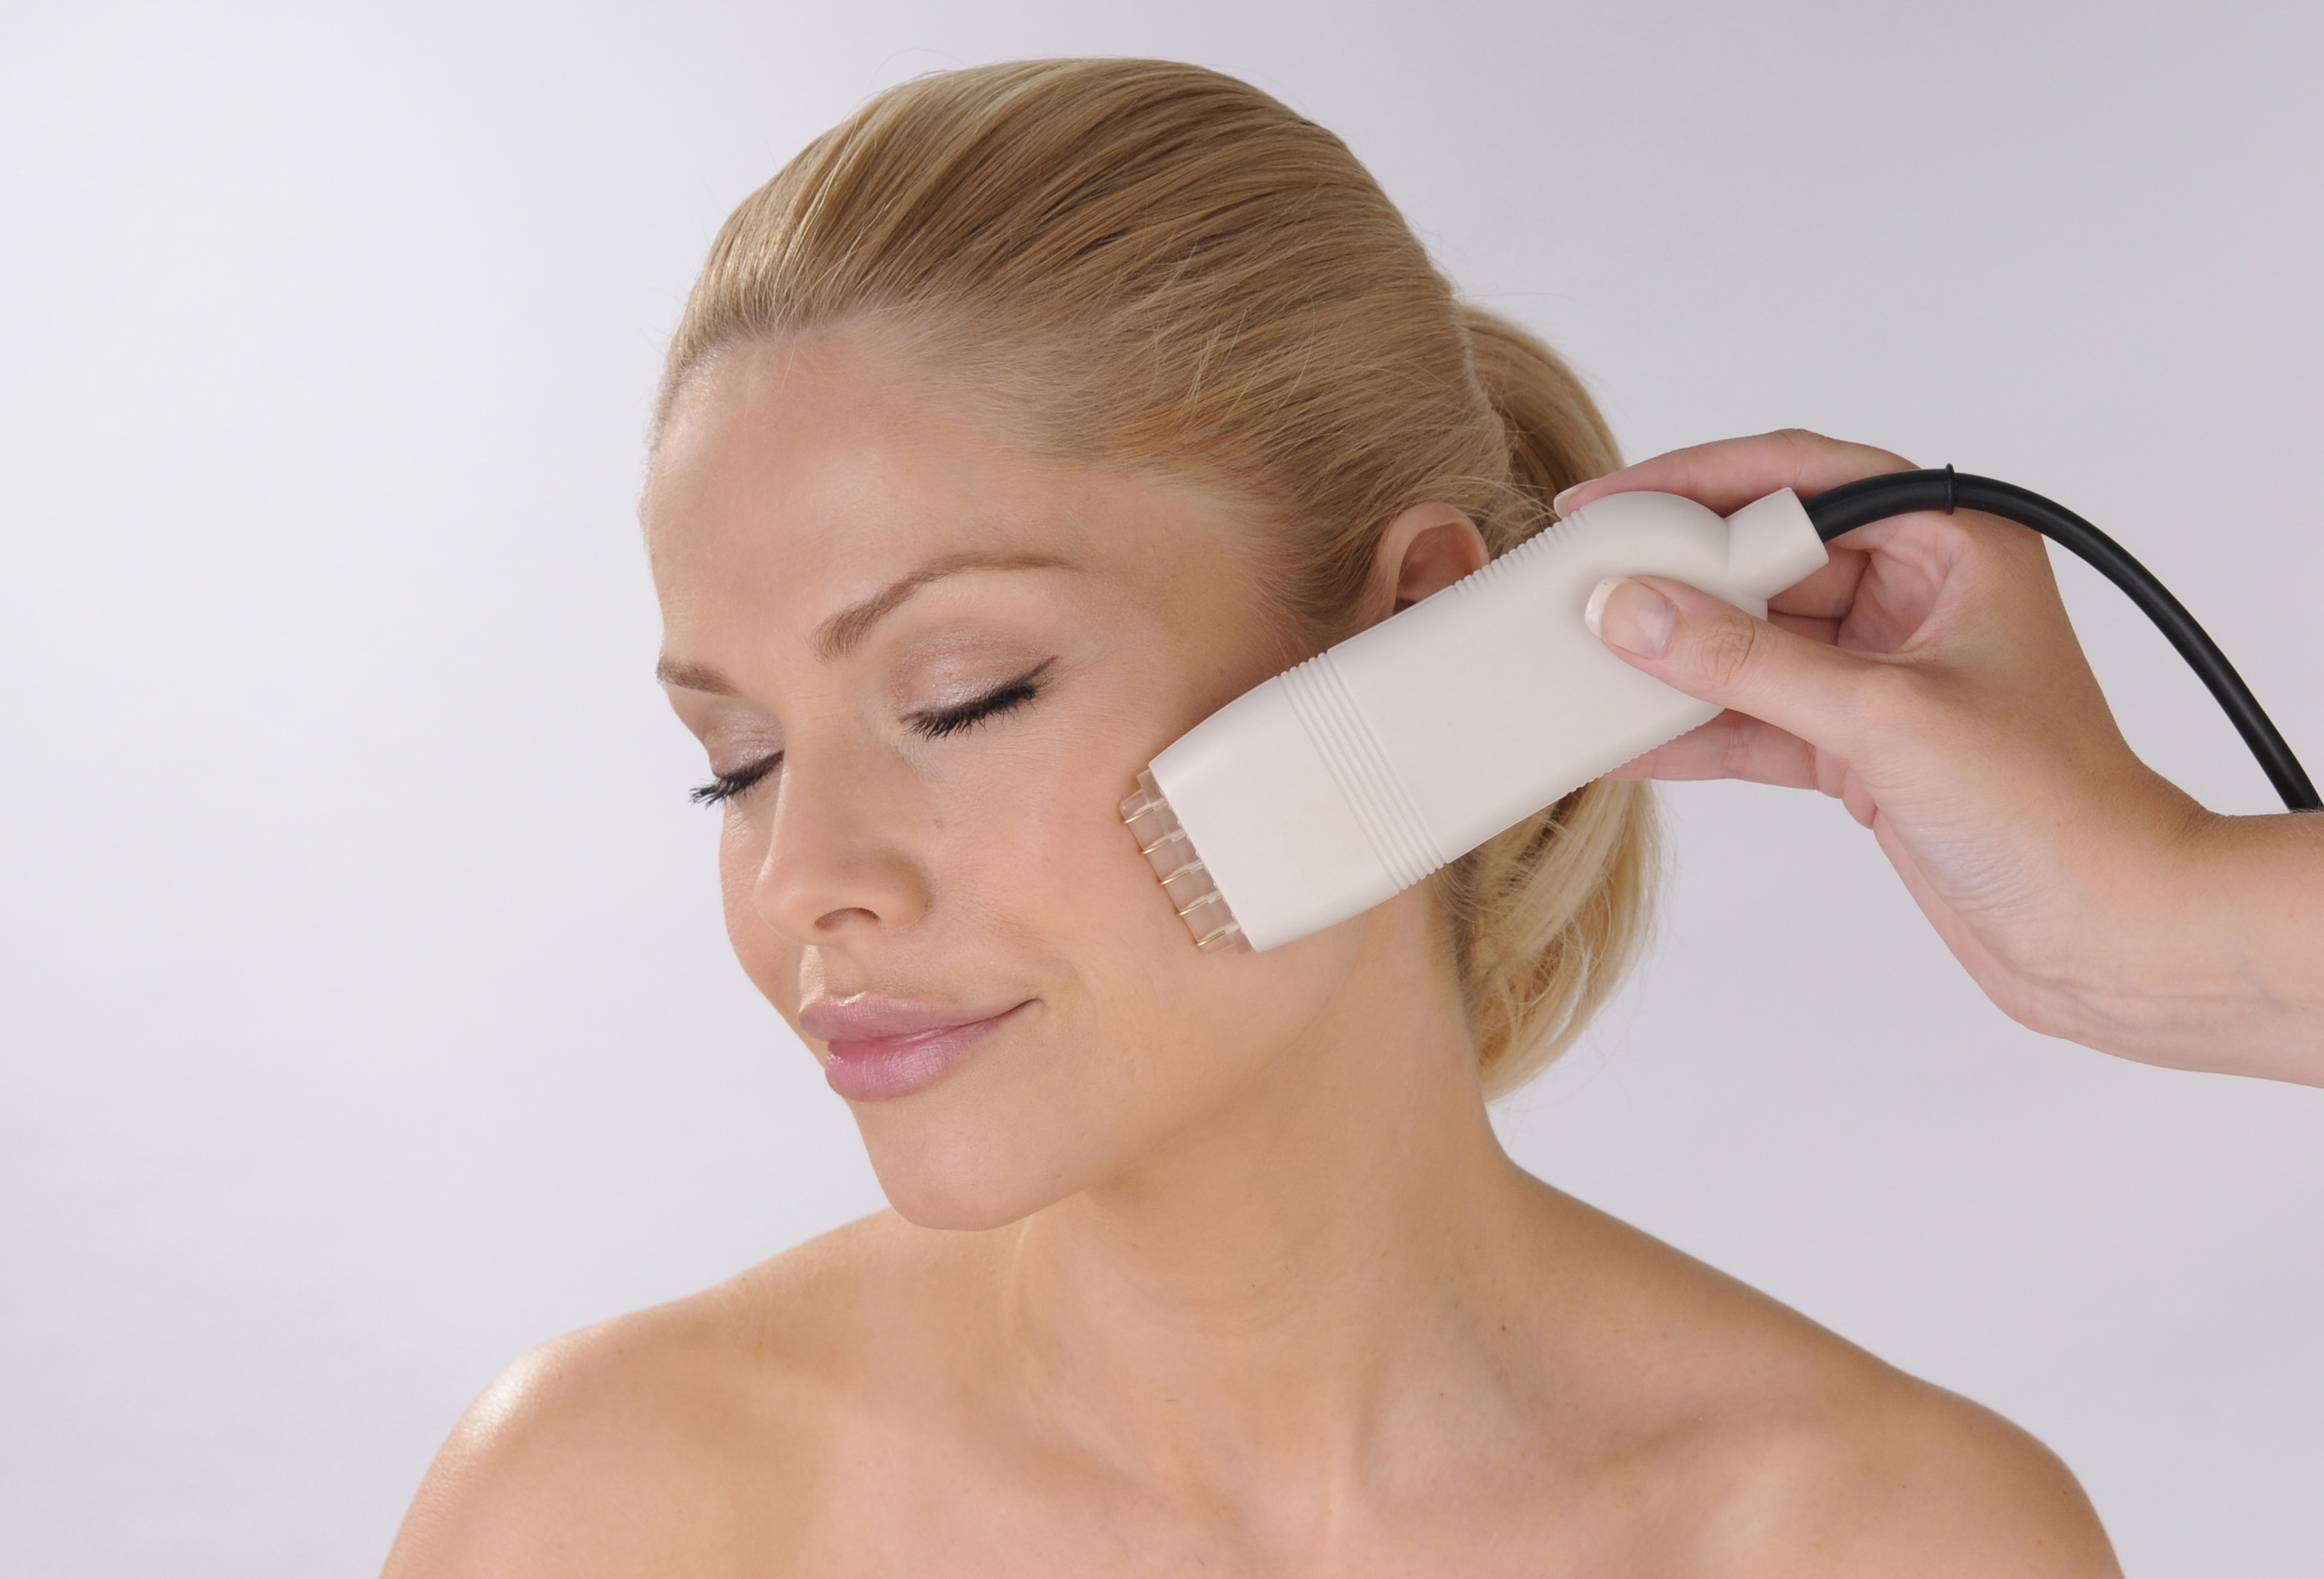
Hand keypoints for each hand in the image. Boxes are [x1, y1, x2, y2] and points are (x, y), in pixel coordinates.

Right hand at [1563, 430, 2323, 1083]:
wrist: (2108, 933)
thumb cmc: (2055, 811)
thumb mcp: (1884, 720)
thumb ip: (1747, 665)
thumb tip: (1634, 612)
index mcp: (1954, 544)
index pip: (1801, 480)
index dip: (1695, 483)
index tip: (1608, 502)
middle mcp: (1917, 597)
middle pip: (1762, 561)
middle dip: (1670, 580)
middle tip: (1580, 585)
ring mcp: (1884, 675)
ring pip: (1749, 645)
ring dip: (1671, 661)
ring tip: (1583, 662)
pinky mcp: (1859, 747)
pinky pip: (1752, 718)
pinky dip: (1691, 730)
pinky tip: (1623, 738)